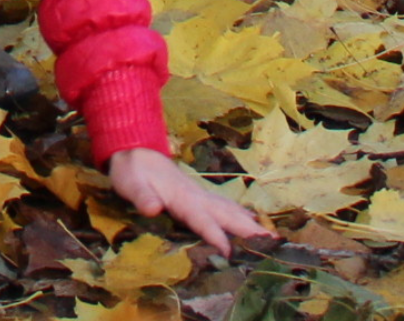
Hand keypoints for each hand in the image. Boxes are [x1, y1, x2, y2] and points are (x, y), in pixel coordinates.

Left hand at [106, 148, 273, 256]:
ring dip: (250, 224)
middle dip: (248, 230)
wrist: (134, 149)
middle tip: (273, 244)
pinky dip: (241, 215)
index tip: (230, 253)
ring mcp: (200, 195)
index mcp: (182, 197)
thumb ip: (142, 197)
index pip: (202, 220)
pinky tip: (251, 221)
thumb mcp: (130, 183)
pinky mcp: (198, 197)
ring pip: (230, 210)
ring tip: (272, 238)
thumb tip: (153, 209)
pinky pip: (224, 207)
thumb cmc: (132, 170)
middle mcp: (197, 196)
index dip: (216, 236)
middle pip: (226, 215)